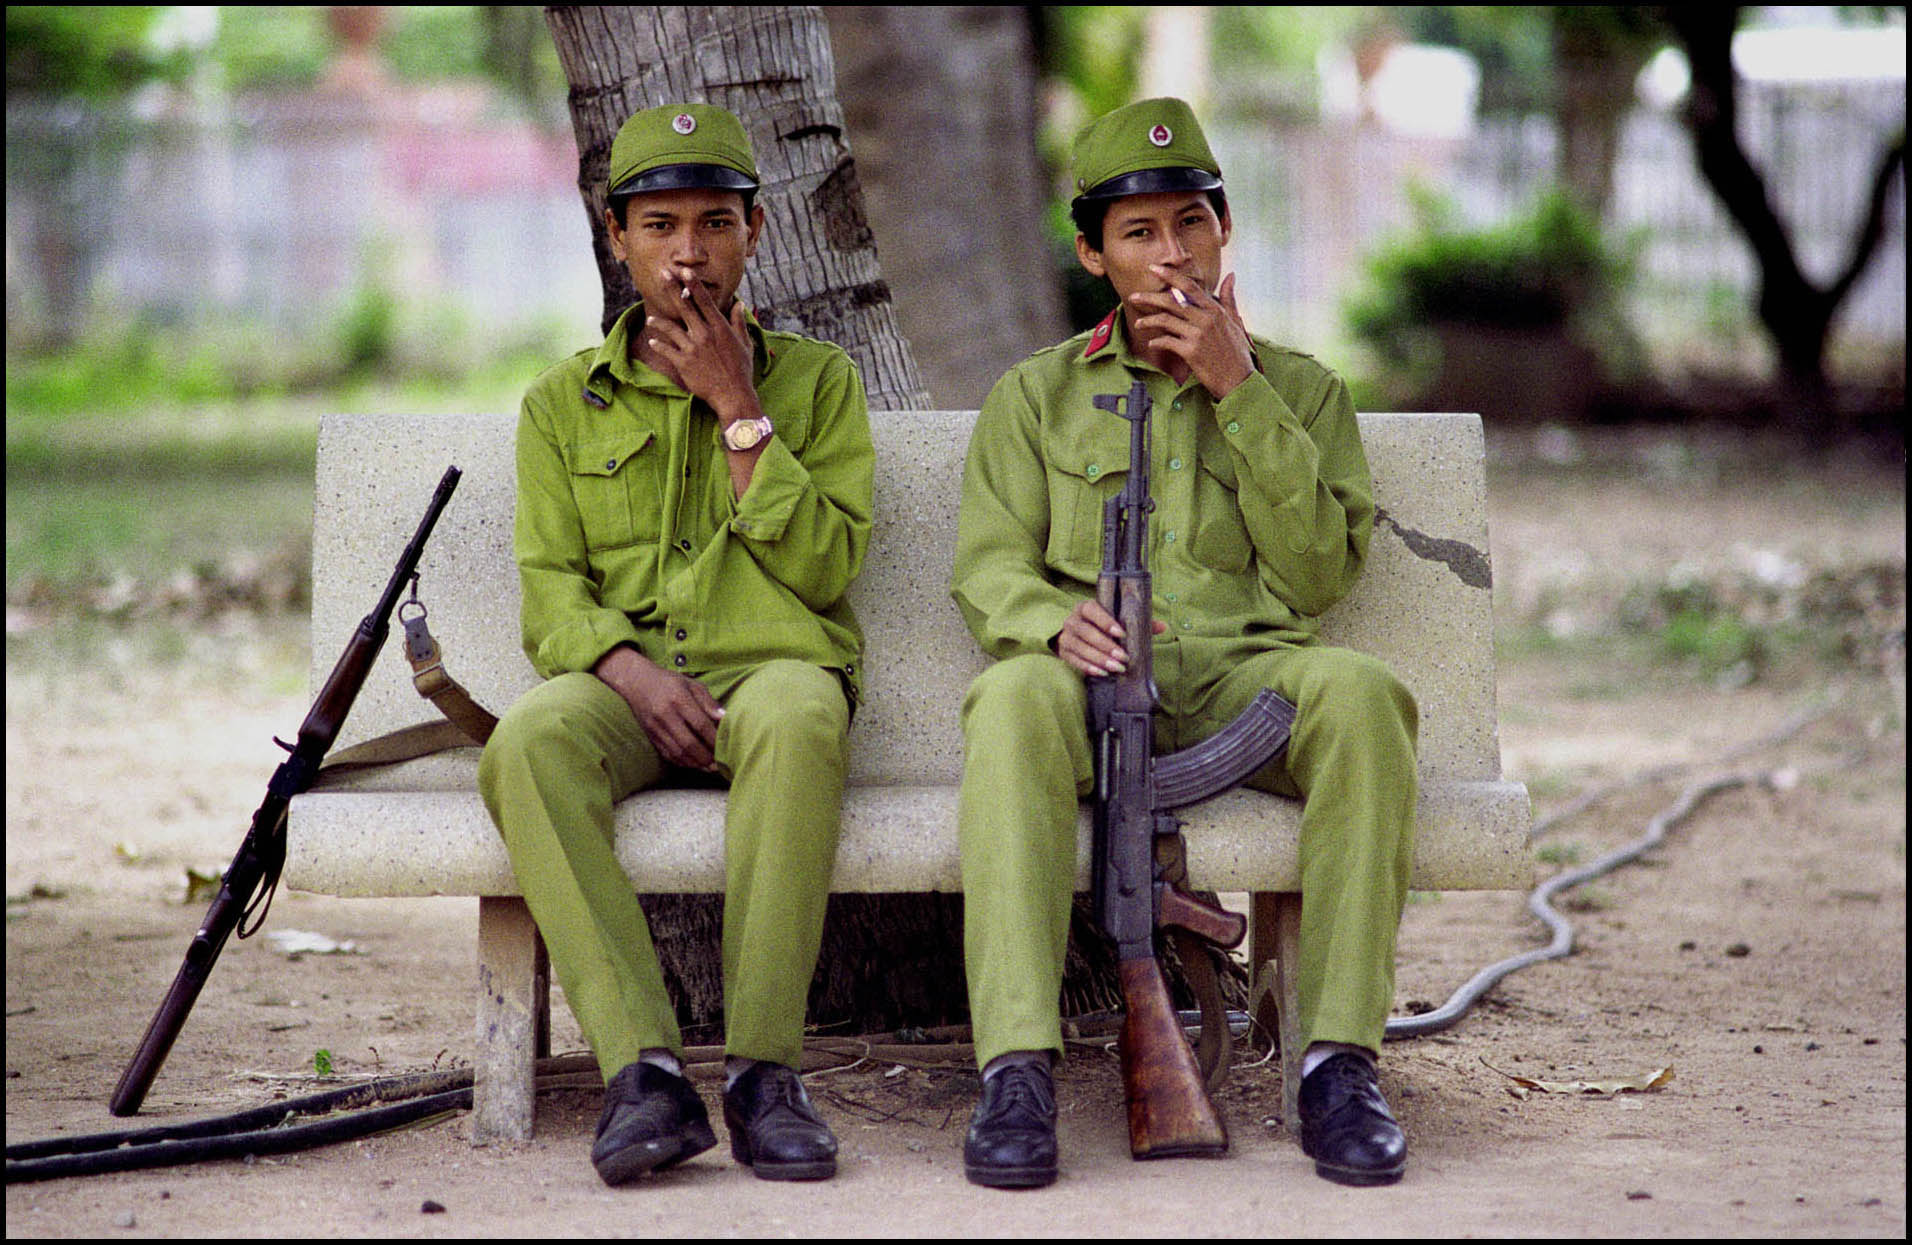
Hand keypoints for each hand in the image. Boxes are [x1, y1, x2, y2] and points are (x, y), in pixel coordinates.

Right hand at [593, 645, 724, 771]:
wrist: (636, 681)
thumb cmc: (669, 681)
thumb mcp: (691, 684)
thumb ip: (708, 701)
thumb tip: (724, 718)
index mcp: (679, 699)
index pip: (700, 724)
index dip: (714, 739)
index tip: (725, 746)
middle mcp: (665, 715)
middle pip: (688, 743)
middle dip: (706, 756)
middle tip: (719, 764)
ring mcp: (655, 727)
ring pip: (677, 752)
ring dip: (695, 763)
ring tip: (709, 767)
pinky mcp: (650, 735)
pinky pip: (667, 754)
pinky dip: (682, 762)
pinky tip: (693, 764)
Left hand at [644, 267, 762, 425]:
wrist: (733, 395)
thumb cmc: (741, 370)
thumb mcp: (744, 344)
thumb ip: (739, 322)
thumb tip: (739, 304)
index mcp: (719, 327)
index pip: (704, 300)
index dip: (693, 283)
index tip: (684, 270)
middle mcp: (704, 334)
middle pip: (684, 306)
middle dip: (672, 287)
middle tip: (662, 273)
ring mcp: (692, 348)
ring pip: (671, 328)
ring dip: (659, 322)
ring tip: (650, 319)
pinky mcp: (684, 363)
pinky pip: (667, 350)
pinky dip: (659, 345)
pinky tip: (653, 341)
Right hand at [1055, 599, 1167, 677]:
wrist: (1075, 635)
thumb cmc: (1101, 626)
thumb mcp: (1116, 620)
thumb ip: (1138, 622)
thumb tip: (1162, 626)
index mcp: (1085, 607)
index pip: (1092, 610)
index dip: (1105, 621)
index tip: (1121, 633)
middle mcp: (1072, 620)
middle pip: (1086, 631)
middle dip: (1105, 645)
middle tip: (1123, 657)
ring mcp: (1066, 636)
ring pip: (1080, 647)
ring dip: (1099, 658)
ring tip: (1116, 668)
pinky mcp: (1063, 652)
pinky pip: (1074, 660)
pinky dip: (1088, 667)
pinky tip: (1102, 673)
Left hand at [1126, 269, 1254, 399]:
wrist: (1239, 380)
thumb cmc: (1237, 351)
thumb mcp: (1236, 322)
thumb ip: (1229, 298)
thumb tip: (1231, 276)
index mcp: (1215, 310)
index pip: (1189, 286)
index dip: (1170, 274)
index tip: (1154, 267)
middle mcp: (1206, 319)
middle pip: (1172, 301)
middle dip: (1149, 297)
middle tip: (1133, 296)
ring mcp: (1198, 335)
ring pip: (1165, 321)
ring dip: (1148, 321)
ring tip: (1139, 323)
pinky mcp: (1190, 352)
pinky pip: (1166, 341)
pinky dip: (1156, 341)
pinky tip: (1152, 343)